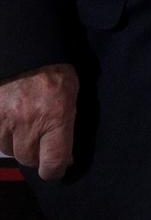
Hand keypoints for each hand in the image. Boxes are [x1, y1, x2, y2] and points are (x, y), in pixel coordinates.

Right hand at [0, 63, 78, 180]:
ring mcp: (5, 121)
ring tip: (26, 125)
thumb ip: (68, 125)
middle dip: (37, 154)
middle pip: (28, 159)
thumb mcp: (72, 94)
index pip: (52, 161)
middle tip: (42, 140)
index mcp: (55, 116)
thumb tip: (65, 156)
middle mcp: (28, 122)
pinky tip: (12, 122)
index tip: (57, 169)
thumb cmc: (55, 70)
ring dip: (18, 143)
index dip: (54, 170)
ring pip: (10, 150)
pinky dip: (3, 134)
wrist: (27, 51)